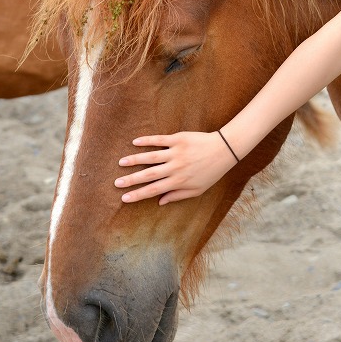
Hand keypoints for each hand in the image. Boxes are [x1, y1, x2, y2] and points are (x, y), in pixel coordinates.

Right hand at [115, 131, 237, 204]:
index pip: (154, 190)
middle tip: (116, 183)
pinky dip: (147, 141)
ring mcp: (176, 152)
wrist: (224, 150)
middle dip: (131, 180)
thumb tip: (159, 202)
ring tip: (121, 162)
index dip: (138, 195)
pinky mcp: (178, 139)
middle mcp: (175, 168)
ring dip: (134, 160)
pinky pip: (159, 140)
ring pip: (151, 157)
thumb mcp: (197, 190)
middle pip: (149, 175)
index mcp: (178, 181)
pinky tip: (135, 142)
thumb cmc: (211, 172)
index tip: (124, 198)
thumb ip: (177, 196)